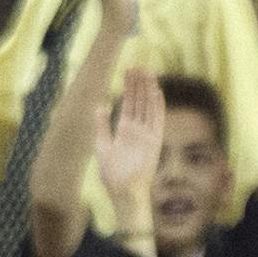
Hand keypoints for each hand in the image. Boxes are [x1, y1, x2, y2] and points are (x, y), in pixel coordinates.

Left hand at [95, 66, 165, 209]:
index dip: (129, 87)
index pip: (128, 103)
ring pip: (149, 107)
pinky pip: (157, 120)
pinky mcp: (155, 141)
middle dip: (138, 83)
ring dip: (148, 90)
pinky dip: (157, 106)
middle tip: (137, 65)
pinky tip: (157, 92)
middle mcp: (138, 129)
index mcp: (125, 130)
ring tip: (147, 72)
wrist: (124, 190)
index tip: (129, 72)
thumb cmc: (112, 173)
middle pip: (140, 101)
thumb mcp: (102, 145)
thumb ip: (101, 125)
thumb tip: (99, 105)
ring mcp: (147, 134)